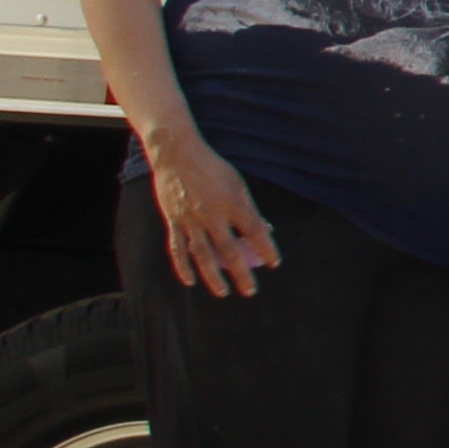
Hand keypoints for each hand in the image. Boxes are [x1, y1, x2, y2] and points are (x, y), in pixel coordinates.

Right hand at [142, 129, 281, 297]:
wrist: (177, 154)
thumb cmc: (212, 168)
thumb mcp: (238, 183)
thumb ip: (250, 208)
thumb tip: (266, 229)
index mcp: (232, 203)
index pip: (255, 231)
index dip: (266, 248)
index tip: (275, 263)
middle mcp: (212, 214)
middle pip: (229, 250)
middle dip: (241, 273)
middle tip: (251, 291)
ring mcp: (190, 219)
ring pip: (203, 254)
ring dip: (213, 276)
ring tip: (223, 292)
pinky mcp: (173, 220)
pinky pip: (177, 248)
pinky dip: (182, 266)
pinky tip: (190, 281)